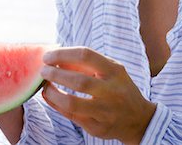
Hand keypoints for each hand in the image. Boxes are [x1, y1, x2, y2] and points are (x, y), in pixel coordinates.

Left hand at [41, 47, 155, 144]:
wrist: (138, 119)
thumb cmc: (118, 87)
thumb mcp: (111, 69)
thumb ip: (88, 63)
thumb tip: (57, 57)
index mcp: (115, 71)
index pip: (86, 55)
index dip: (63, 53)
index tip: (49, 55)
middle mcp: (111, 91)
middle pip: (78, 81)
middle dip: (55, 74)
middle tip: (43, 70)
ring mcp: (105, 112)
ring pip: (72, 103)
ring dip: (53, 93)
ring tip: (44, 86)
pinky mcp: (97, 128)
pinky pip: (71, 116)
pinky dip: (56, 105)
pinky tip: (50, 97)